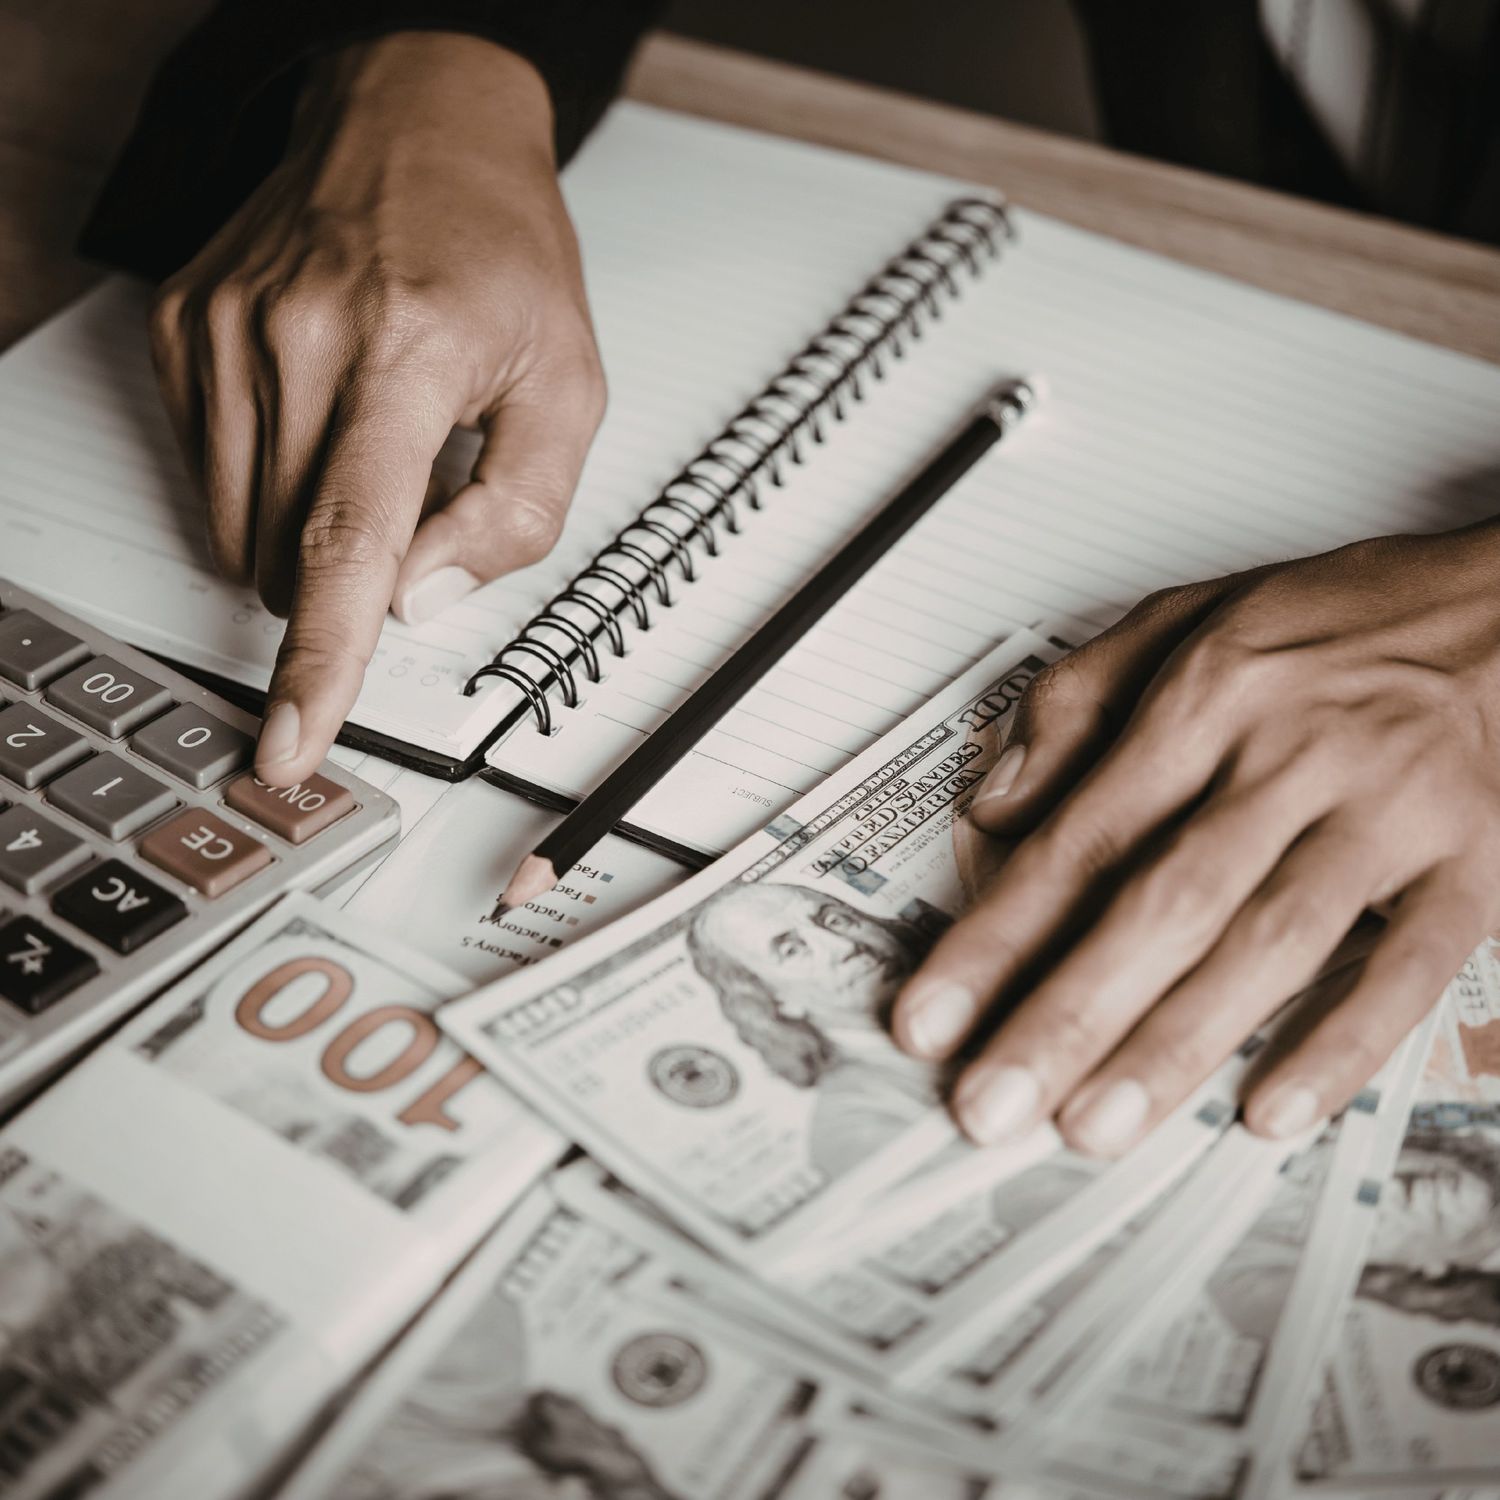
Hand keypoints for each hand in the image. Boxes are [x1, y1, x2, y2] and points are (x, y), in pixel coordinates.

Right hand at [147, 33, 604, 783]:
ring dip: (307, 534)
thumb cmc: (503, 257)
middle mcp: (298, 335)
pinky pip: (211, 472)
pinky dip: (270, 482)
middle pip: (292, 552)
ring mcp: (226, 328)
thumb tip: (420, 601)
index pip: (351, 541)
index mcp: (408, 353)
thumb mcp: (569, 387)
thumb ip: (516, 515)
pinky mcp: (184, 327)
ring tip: (370, 438)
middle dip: (351, 576)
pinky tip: (321, 414)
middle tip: (412, 494)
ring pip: (242, 527)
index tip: (290, 744)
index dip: (320, 663)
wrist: (417, 122)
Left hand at [893, 524, 1499, 1154]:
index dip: (995, 936)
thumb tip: (995, 802)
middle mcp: (1289, 754)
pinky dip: (1340, 1044)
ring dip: (1174, 1045)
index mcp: (1206, 696)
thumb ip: (1077, 702)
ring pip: (1266, 944)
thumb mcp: (1187, 619)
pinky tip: (1271, 1110)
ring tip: (1094, 1126)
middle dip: (1064, 1014)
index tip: (933, 1014)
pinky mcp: (1474, 864)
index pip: (1077, 836)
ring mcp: (1387, 813)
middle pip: (1159, 902)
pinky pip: (1406, 967)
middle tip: (991, 1102)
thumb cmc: (1343, 622)